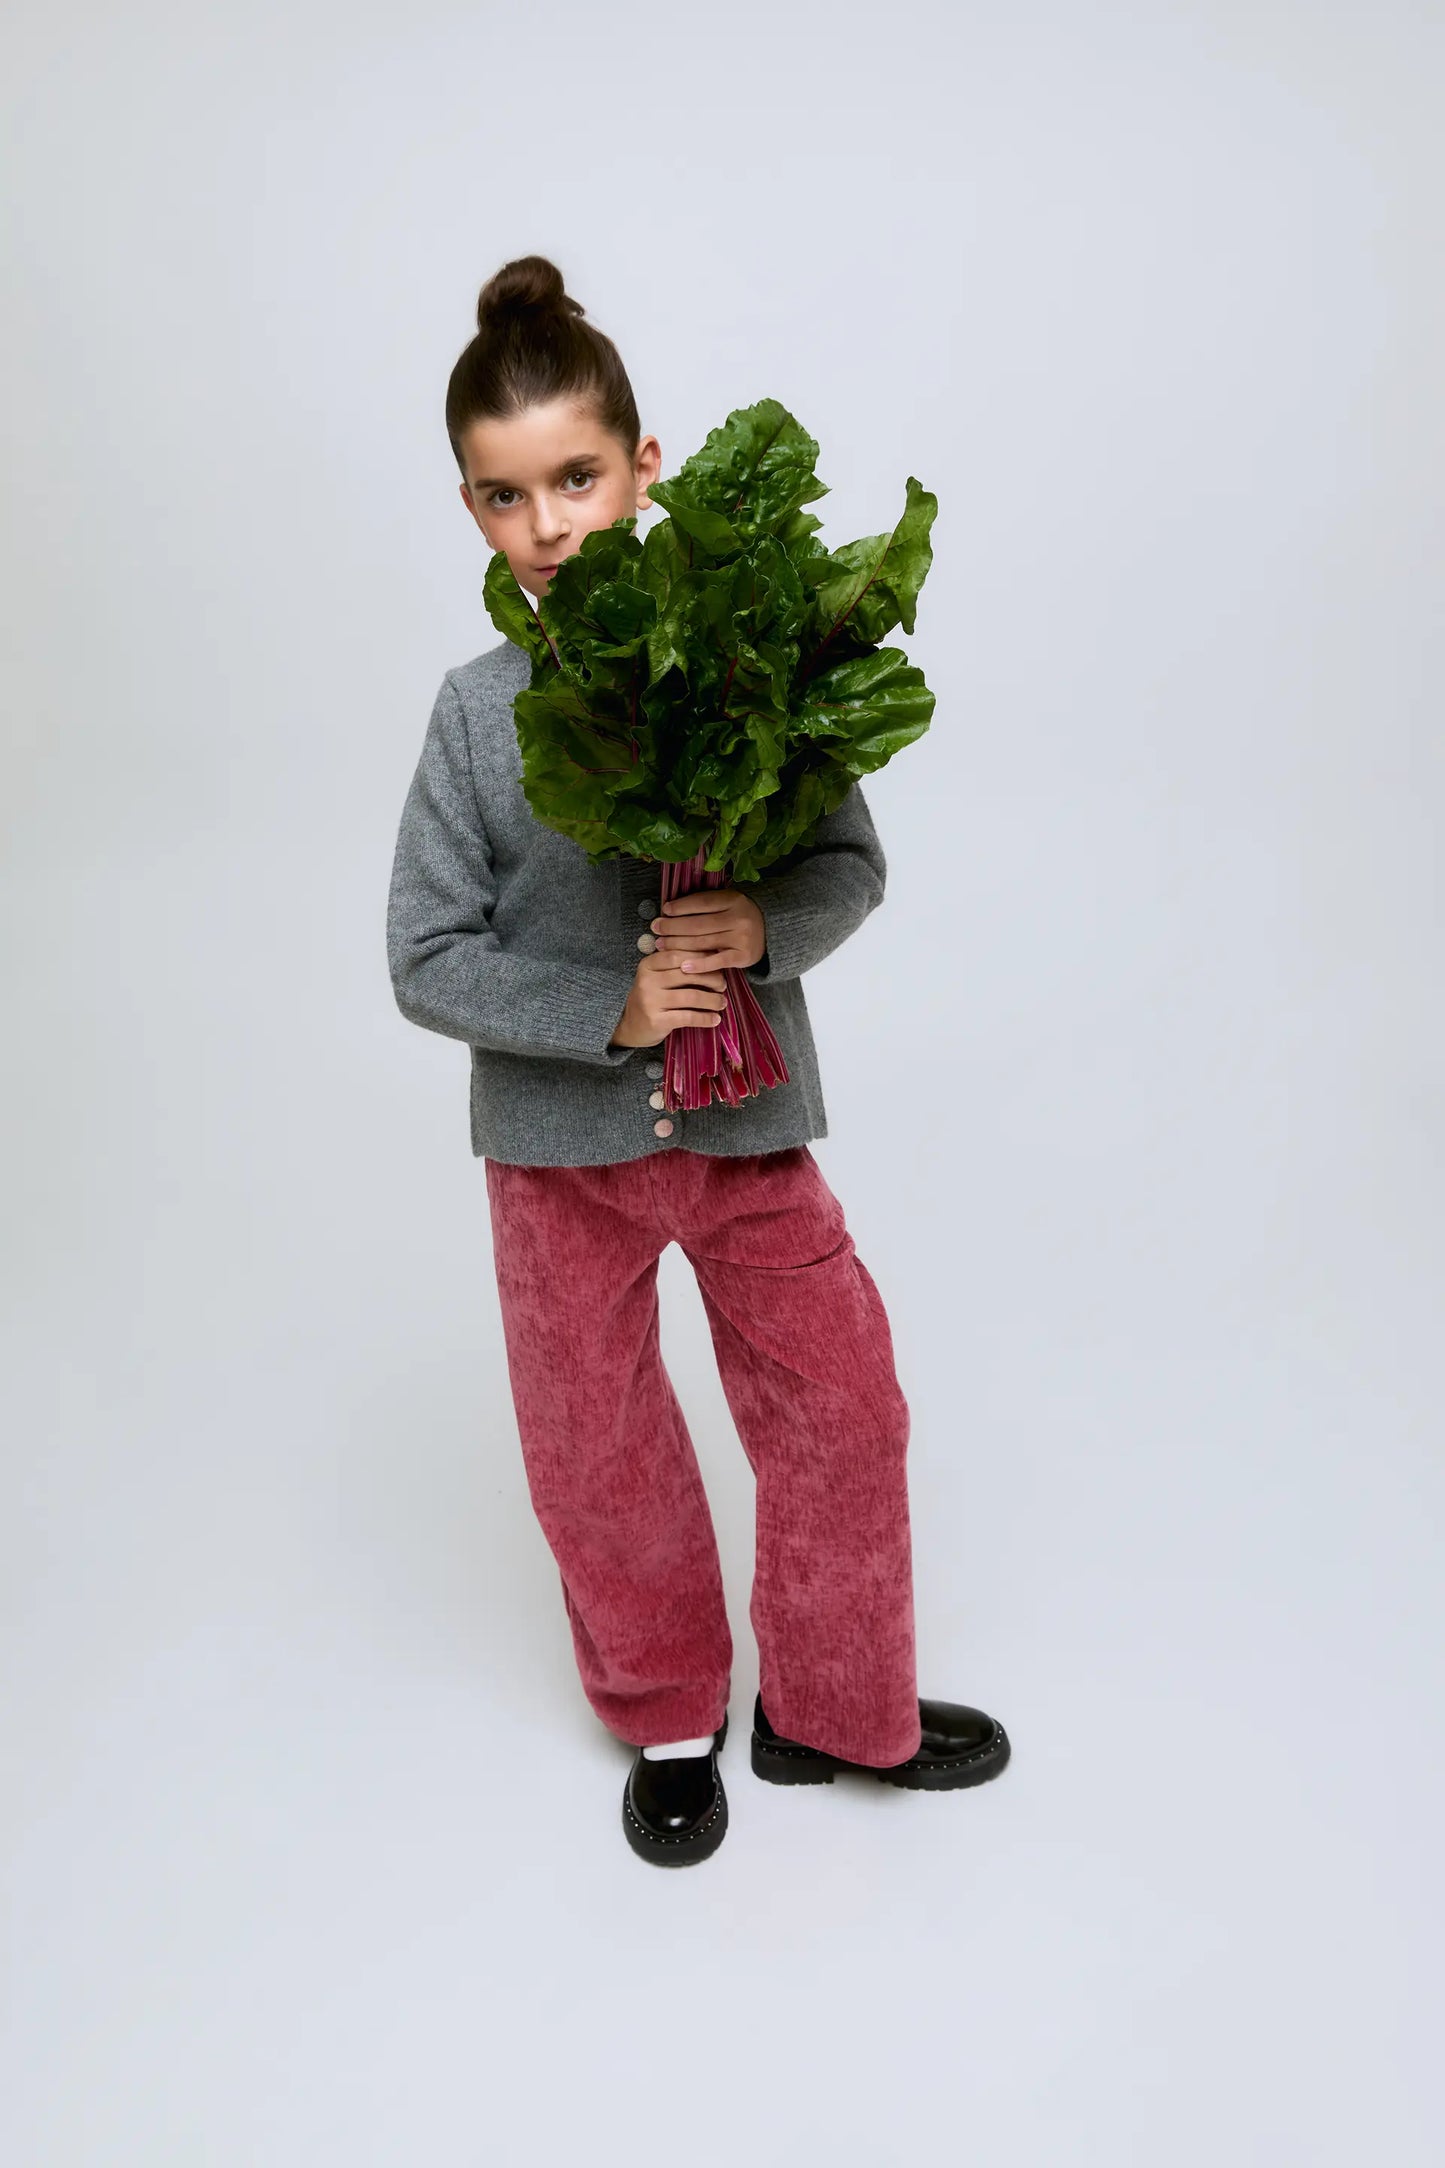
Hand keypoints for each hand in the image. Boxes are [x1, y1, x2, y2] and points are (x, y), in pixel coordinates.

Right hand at [609, 952, 730, 1048]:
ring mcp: (650, 1001)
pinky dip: (705, 1018)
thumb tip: (712, 958)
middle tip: (722, 985)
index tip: (716, 963)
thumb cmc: (651, 999)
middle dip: (711, 978)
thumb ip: (676, 967)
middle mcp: (647, 980)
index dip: (701, 958)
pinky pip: (688, 1017)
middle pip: (687, 973)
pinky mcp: (656, 1021)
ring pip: (691, 996)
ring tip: (722, 1003)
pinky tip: (715, 1019)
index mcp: (648, 965)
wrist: (629, 1026)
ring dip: (712, 1000)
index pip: (678, 955)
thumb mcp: (657, 978)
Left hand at [649, 886, 766, 971]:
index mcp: (733, 899)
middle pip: (698, 924)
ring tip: (661, 945)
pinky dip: (699, 965)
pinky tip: (683, 966)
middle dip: (673, 927)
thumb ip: (705, 904)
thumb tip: (670, 909)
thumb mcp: (728, 903)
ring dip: (678, 945)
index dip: (680, 906)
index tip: (664, 910)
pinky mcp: (743, 957)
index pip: (701, 902)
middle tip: (655, 929)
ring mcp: (741, 938)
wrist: (771, 932)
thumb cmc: (740, 916)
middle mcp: (738, 917)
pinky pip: (717, 961)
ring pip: (703, 942)